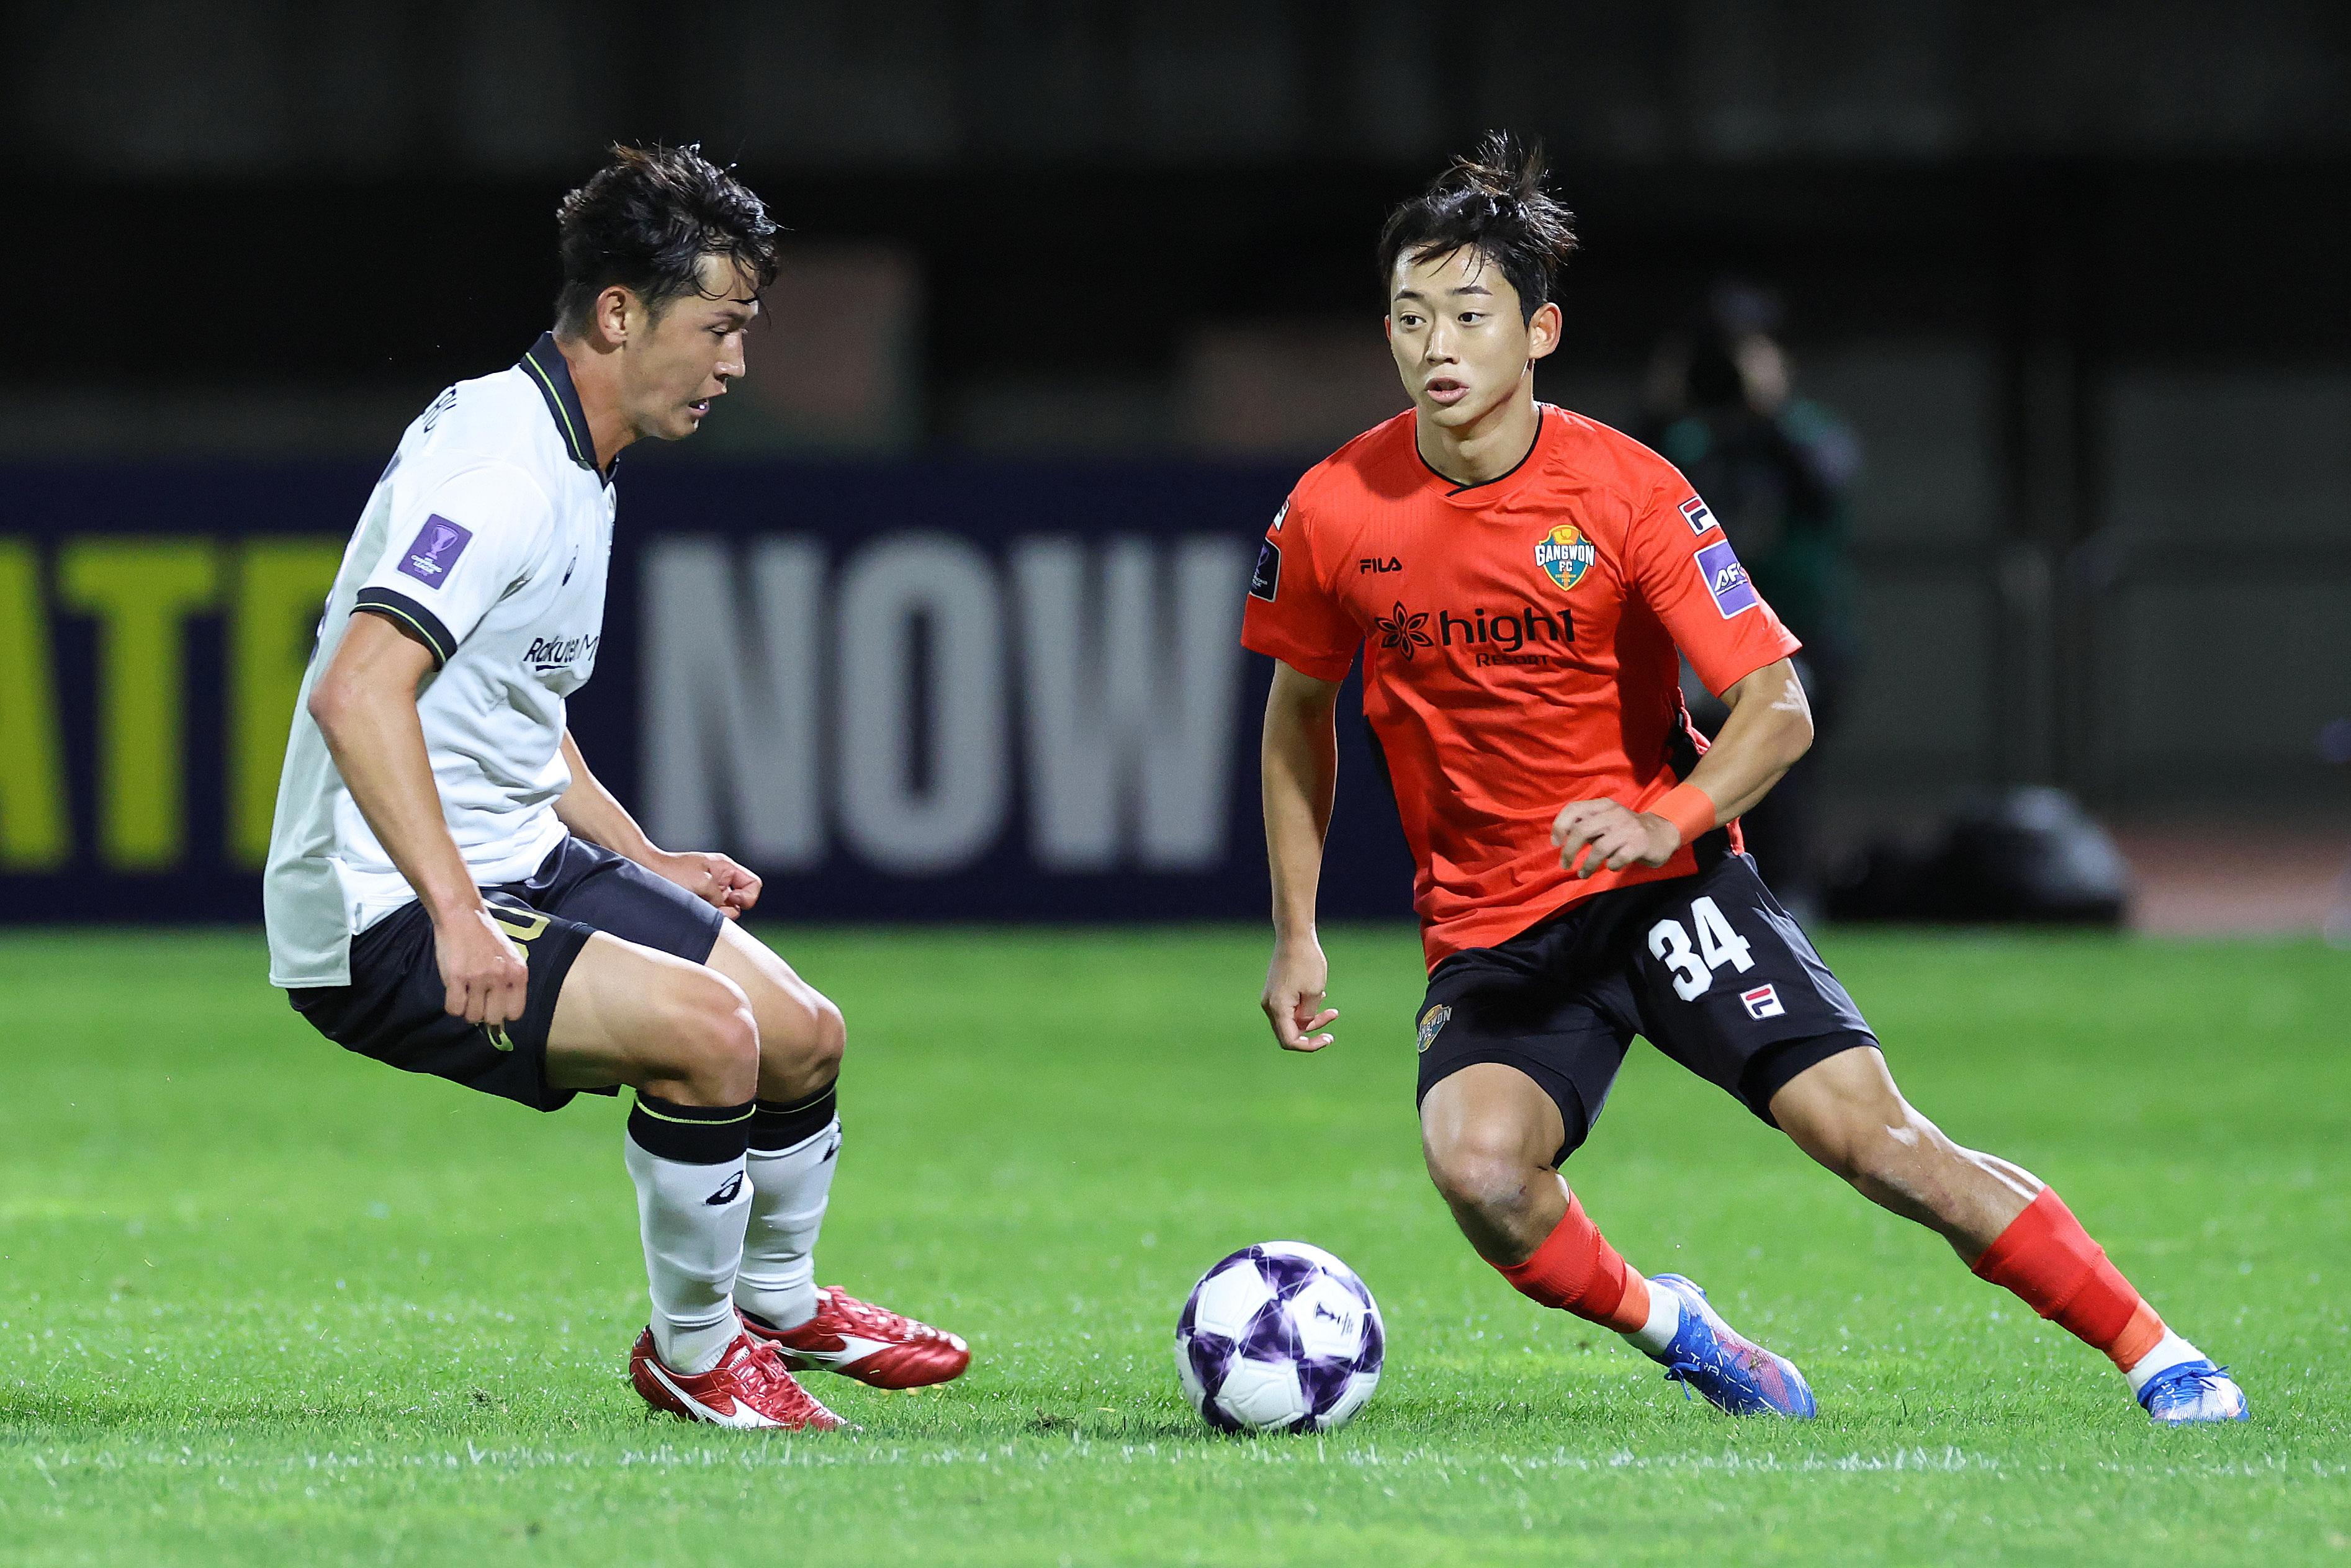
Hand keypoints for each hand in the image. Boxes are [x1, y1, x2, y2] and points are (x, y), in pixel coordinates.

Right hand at [435, 906, 528, 1026]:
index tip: (494, 1006)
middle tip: (476, 1000)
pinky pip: (454, 1008)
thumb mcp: (509, 957)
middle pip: (493, 1018)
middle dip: (483, 1013)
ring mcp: (479, 977)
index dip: (502, 1012)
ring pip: (473, 1016)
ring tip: (465, 993)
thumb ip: (510, 981)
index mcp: (518, 972)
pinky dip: (452, 1005)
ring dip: (466, 1009)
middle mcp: (501, 976)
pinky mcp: (457, 977)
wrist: (463, 914)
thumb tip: (504, 1014)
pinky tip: (454, 992)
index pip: (515, 1012)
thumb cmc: (484, 936)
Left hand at [651, 850, 761, 918]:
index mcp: (725, 868)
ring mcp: (709, 892)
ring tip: (697, 908)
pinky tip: (692, 912)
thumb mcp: (702, 881)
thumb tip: (725, 910)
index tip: (731, 898)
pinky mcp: (698, 902)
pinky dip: (705, 916)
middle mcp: (720, 881)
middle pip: (740, 902)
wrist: (646, 870)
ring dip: (715, 914)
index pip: (753, 884)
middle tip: (711, 906)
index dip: (748, 896)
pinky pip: (711, 914)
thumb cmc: (671, 870)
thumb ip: (720, 896)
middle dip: (729, 909)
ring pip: (725, 911)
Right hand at [1262, 935, 1339, 1052]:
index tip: (1328, 1037)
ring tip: (1332, 1009)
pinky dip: (1304, 1008)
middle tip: (1333, 1017)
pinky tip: (1321, 996)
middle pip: (1290, 1033)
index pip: (1290, 1041)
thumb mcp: (1315, 993)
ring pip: (1291, 1020)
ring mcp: (1271, 998)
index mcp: (1277, 1008)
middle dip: (1312, 1030)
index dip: (1310, 1045)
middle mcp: (1269, 1006)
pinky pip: (1289, 1009)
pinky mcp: (1275, 991)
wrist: (1294, 936)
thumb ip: (1309, 1015)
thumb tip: (1304, 1025)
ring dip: (1311, 1018)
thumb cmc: (1306, 962)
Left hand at [1551, 797, 1680, 878]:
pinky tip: (1611, 867)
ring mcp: (1628, 828)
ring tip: (1583, 874)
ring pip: (1599, 848)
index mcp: (1603, 805)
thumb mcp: (1606, 821)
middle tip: (1565, 864)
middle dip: (1569, 851)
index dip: (1560, 825)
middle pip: (1582, 830)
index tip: (1555, 842)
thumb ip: (1586, 825)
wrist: (1662, 834)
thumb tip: (1560, 836)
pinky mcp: (1640, 843)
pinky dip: (1610, 866)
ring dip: (1588, 865)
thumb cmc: (1626, 830)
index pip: (1574, 808)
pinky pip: (1618, 859)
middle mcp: (1615, 813)